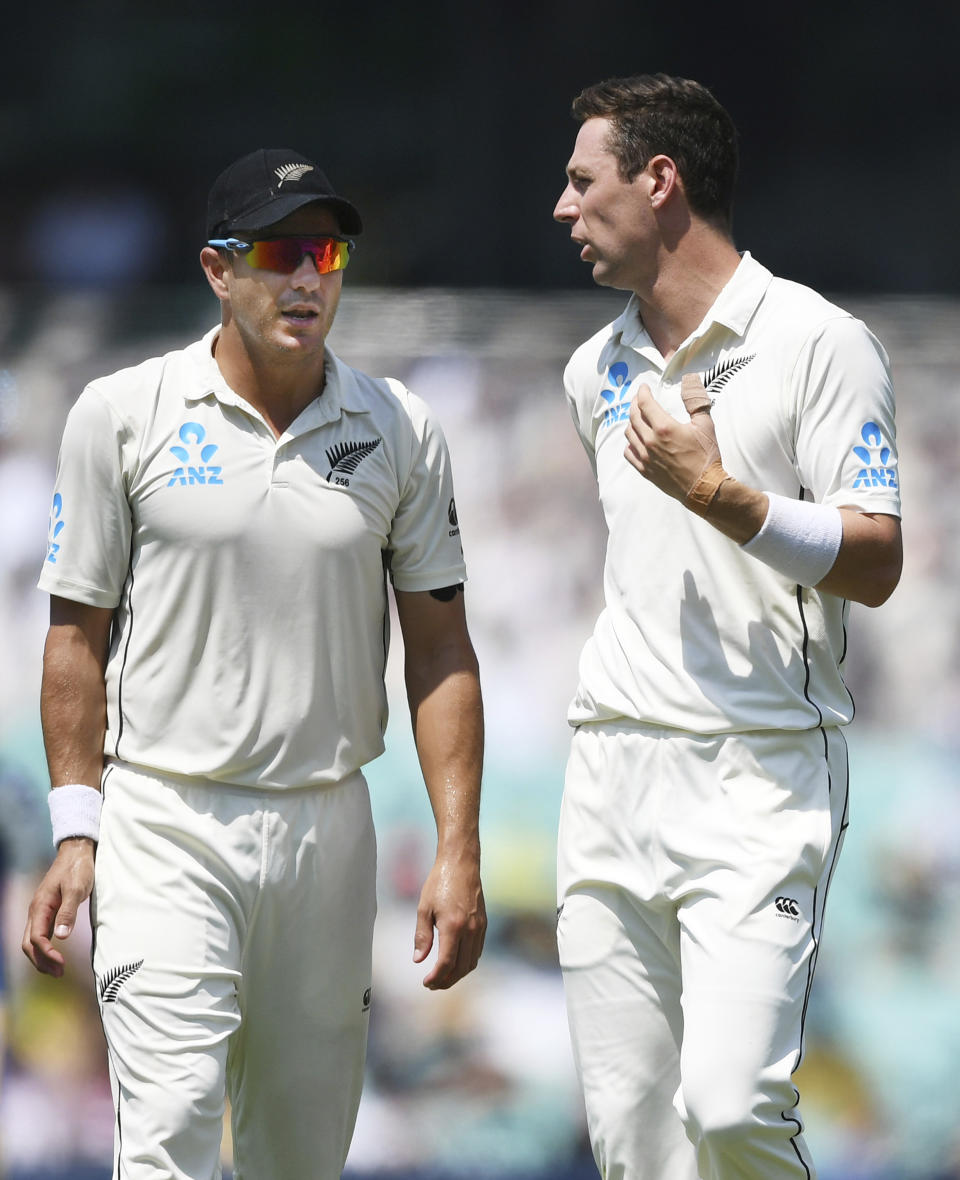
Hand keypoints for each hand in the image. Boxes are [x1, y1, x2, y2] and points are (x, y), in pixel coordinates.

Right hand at [22, 838, 95, 976]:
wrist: (77, 852)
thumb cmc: (78, 868)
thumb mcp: (76, 888)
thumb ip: (68, 912)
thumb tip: (61, 937)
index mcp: (40, 906)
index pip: (36, 938)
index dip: (46, 953)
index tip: (62, 963)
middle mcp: (36, 911)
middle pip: (29, 944)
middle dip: (41, 961)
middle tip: (60, 973)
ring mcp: (41, 912)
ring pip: (33, 941)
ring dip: (43, 958)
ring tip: (58, 970)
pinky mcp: (49, 911)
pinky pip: (41, 935)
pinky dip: (46, 949)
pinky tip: (56, 955)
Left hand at [413, 850, 485, 989]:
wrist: (461, 864)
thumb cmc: (439, 883)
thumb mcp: (424, 908)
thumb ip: (422, 936)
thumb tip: (418, 960)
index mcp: (452, 926)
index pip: (446, 963)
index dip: (436, 977)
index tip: (426, 982)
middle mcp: (469, 930)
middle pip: (461, 968)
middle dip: (446, 981)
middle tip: (432, 984)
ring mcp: (479, 928)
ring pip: (472, 962)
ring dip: (458, 974)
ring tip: (443, 977)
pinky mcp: (483, 924)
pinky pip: (477, 951)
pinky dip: (467, 962)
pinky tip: (456, 962)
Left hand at [624, 374, 728, 512]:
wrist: (704, 488)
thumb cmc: (707, 456)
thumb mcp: (706, 425)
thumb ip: (695, 401)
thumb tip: (690, 381)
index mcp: (664, 428)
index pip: (644, 404)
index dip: (642, 392)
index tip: (644, 387)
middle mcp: (651, 441)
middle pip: (633, 417)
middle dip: (635, 404)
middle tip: (639, 400)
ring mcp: (645, 457)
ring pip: (629, 434)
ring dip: (631, 422)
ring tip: (637, 418)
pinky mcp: (644, 470)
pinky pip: (629, 453)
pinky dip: (630, 443)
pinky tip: (635, 440)